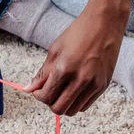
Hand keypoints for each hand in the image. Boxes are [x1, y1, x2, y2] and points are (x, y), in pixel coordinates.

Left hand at [24, 0, 133, 115]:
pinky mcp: (104, 85)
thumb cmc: (77, 33)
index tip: (37, 90)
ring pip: (73, 110)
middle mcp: (80, 79)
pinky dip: (76, 102)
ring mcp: (94, 84)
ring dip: (63, 104)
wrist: (104, 23)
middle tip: (48, 91)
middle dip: (49, 102)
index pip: (46, 96)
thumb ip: (42, 73)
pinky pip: (86, 105)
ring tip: (61, 90)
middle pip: (59, 108)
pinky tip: (72, 89)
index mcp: (64, 68)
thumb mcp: (55, 50)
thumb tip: (28, 89)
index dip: (38, 95)